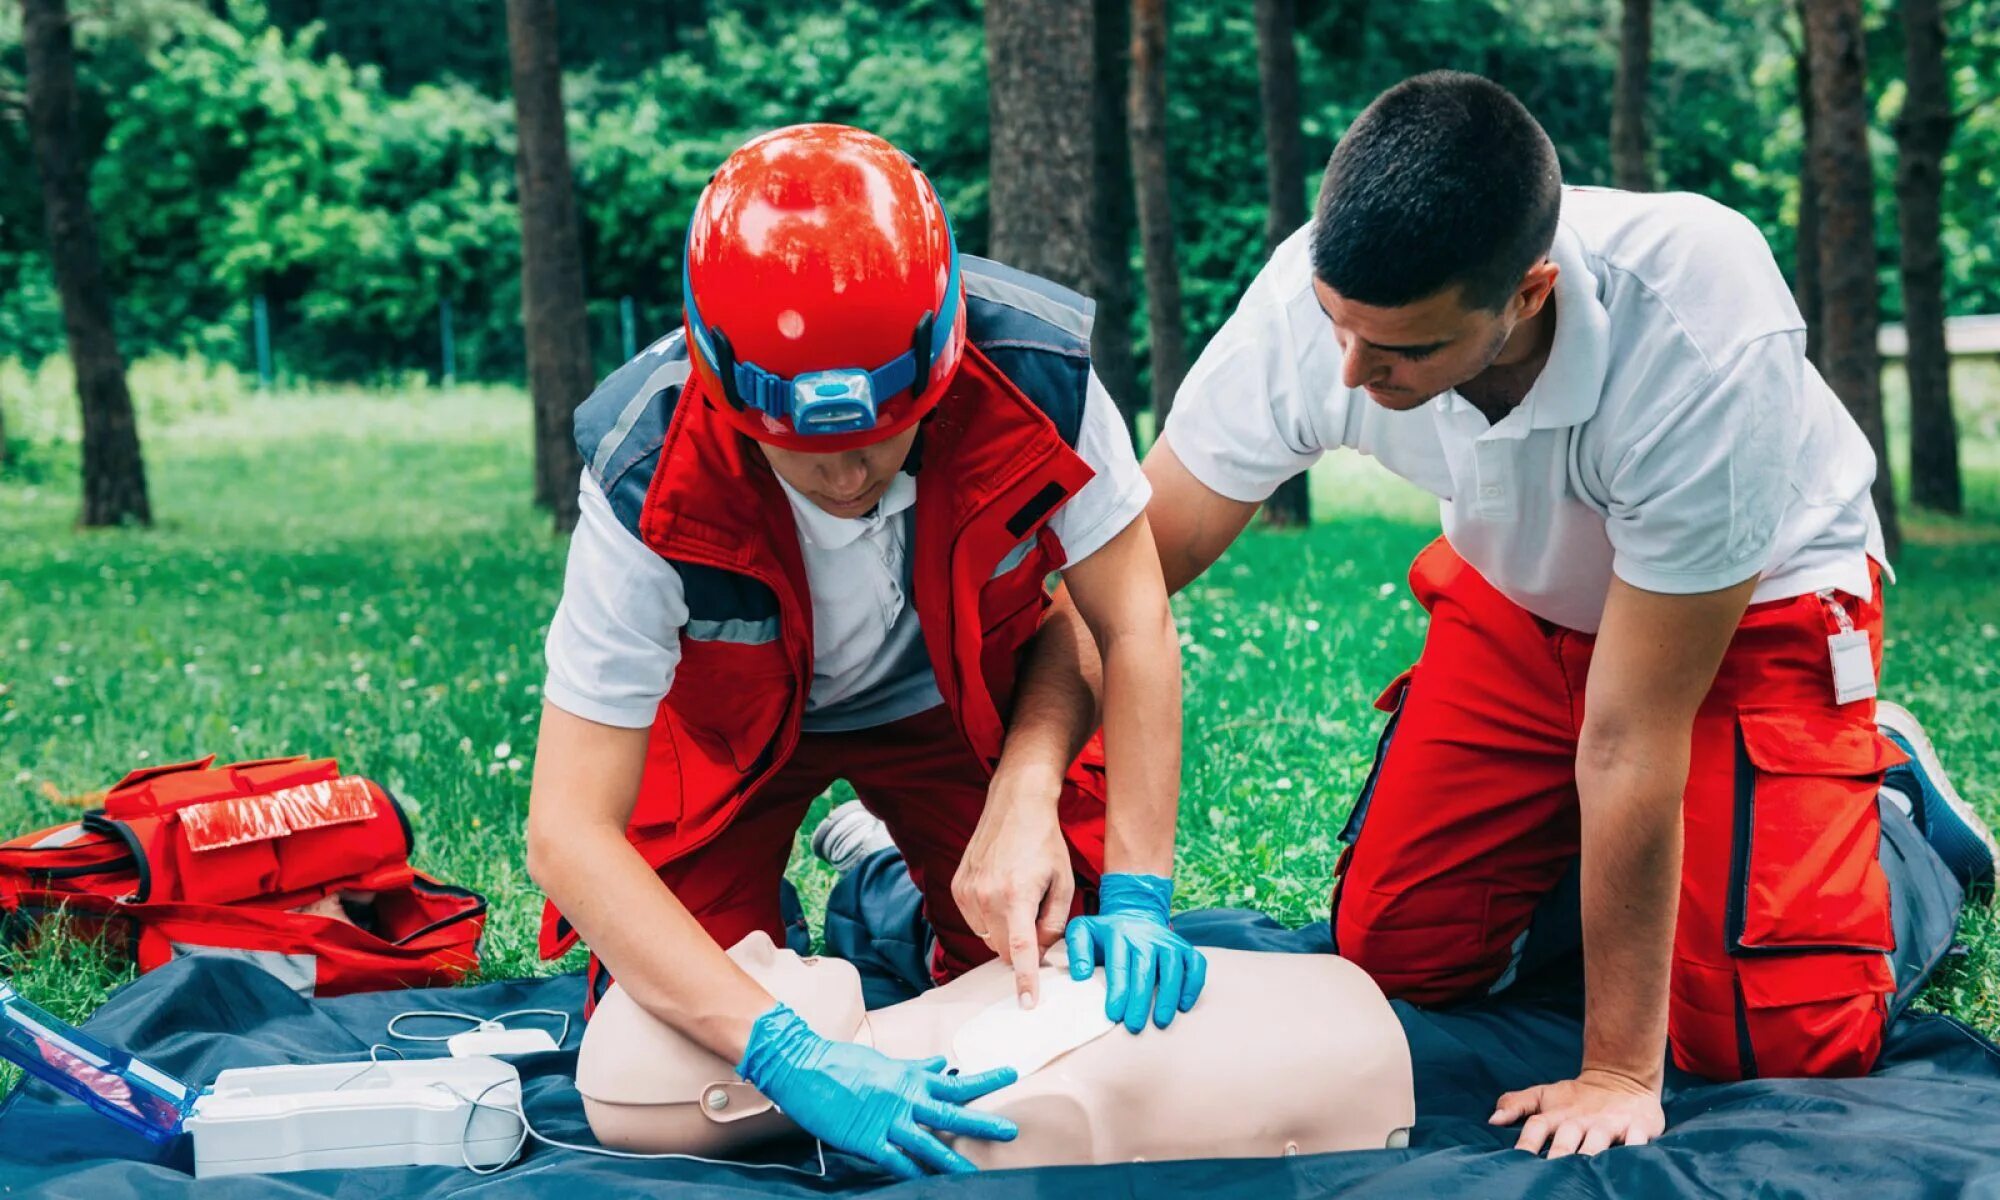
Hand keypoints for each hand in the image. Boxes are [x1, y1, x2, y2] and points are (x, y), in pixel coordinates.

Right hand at [737, 1004, 1017, 1178]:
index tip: (1012, 1074)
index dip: (985, 1079)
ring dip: (953, 1159)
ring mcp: (886, 1120)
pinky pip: (896, 1162)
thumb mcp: (886, 1063)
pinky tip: (929, 1186)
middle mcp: (904, 1098)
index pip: (955, 1080)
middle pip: (951, 1112)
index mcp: (910, 1078)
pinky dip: (914, 1175)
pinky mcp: (866, 1140)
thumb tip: (943, 1063)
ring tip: (976, 1173)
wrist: (802, 1066)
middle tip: (1011, 1130)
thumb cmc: (843, 1063)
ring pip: (928, 1143)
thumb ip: (916, 1068)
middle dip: (982, 1123)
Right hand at [953, 774, 1073, 1009]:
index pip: (1020, 951)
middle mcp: (986, 897)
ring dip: (1005, 930)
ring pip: (988, 937)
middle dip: (1021, 947)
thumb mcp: (1063, 883)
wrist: (1016, 805)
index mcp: (1016, 896)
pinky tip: (1002, 891)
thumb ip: (1054, 924)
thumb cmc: (1045, 843)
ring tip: (1019, 896)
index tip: (1026, 1003)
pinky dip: (990, 917)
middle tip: (1037, 920)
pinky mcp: (958, 887)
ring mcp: (967, 892)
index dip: (1024, 980)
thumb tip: (1040, 952)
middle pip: (1003, 949)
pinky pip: (975, 921)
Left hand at [1063, 873, 1206, 1032]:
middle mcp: (1146, 936)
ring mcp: (1168, 941)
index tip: (1114, 1015)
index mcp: (1119, 933)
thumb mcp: (1082, 931)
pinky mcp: (1185, 947)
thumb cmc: (1105, 934)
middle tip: (1135, 1026)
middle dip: (1141, 999)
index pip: (1119, 964)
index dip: (1118, 991)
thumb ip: (1077, 950)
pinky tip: (1183, 1006)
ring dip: (1169, 996)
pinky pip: (1195, 965)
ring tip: (1161, 1022)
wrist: (1135, 913)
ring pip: (1173, 967)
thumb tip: (1081, 974)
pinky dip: (1193, 984)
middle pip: (1146, 969)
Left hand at [1489, 1068, 1664, 1156]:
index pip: (1538, 1125)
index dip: (1527, 1140)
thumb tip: (1492, 1119)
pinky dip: (1633, 1150)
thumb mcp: (1545, 1096)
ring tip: (1582, 1170)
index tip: (1518, 1158)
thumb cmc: (1577, 1097)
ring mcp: (1610, 1124)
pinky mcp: (1638, 1127)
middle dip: (1558, 1153)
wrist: (1623, 1077)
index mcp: (1559, 1114)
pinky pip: (1637, 1141)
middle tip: (1549, 1172)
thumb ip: (1517, 1104)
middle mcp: (1582, 1120)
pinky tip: (1625, 1164)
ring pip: (1598, 1142)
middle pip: (1567, 1137)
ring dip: (1589, 1154)